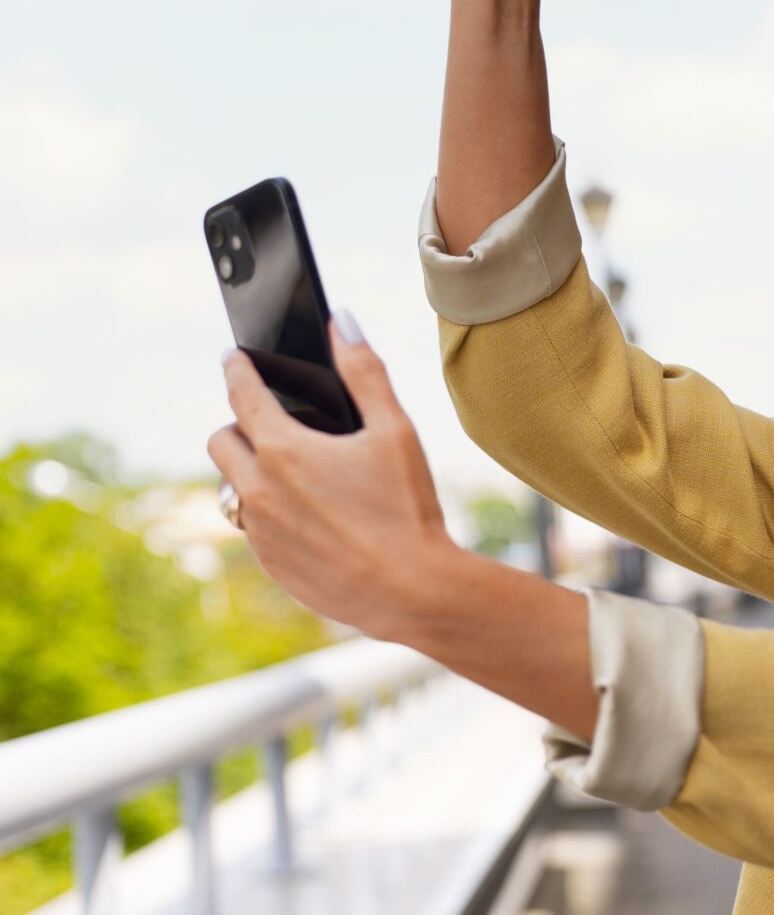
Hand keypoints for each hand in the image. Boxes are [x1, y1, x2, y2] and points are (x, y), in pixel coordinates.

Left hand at [207, 316, 454, 640]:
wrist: (413, 592)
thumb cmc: (408, 509)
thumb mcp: (396, 431)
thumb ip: (365, 371)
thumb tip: (342, 322)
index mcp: (284, 449)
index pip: (241, 392)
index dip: (237, 368)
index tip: (235, 358)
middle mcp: (258, 490)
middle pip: (219, 441)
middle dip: (238, 425)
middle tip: (271, 425)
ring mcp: (260, 532)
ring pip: (232, 489)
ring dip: (251, 474)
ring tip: (292, 476)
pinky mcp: (271, 566)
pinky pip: (254, 530)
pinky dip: (271, 515)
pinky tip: (311, 518)